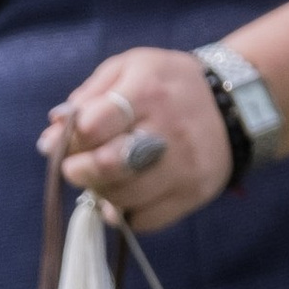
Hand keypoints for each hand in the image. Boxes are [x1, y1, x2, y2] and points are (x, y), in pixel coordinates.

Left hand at [40, 44, 241, 230]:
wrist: (234, 104)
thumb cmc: (167, 85)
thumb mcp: (130, 69)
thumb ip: (89, 95)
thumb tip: (54, 130)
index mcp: (148, 90)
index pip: (94, 125)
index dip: (69, 140)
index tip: (59, 145)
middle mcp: (169, 129)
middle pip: (109, 165)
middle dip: (80, 171)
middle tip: (75, 168)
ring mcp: (184, 165)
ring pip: (123, 197)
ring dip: (101, 194)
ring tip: (103, 179)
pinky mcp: (193, 193)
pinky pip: (144, 219)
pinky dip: (126, 213)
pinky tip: (127, 194)